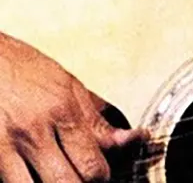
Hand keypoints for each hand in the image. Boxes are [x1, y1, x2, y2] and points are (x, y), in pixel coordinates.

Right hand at [0, 32, 142, 181]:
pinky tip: (31, 175)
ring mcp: (6, 147)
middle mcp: (35, 130)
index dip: (100, 177)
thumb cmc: (24, 70)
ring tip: (54, 176)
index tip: (98, 173)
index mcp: (62, 109)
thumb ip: (96, 120)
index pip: (92, 165)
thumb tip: (131, 139)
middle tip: (78, 175)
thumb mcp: (67, 85)